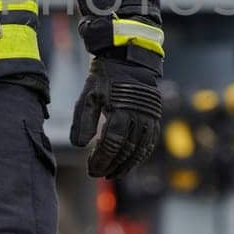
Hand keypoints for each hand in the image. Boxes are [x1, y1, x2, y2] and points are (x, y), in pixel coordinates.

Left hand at [69, 55, 162, 178]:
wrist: (128, 60)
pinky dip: (138, 156)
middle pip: (125, 151)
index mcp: (120, 110)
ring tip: (111, 173)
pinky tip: (127, 162)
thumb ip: (83, 121)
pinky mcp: (154, 119)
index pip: (111, 144)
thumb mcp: (89, 96)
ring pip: (139, 151)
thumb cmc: (104, 78)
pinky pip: (148, 144)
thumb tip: (79, 145)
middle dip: (111, 165)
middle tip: (97, 173)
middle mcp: (138, 116)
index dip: (101, 160)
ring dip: (126, 165)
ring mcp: (149, 118)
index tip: (91, 169)